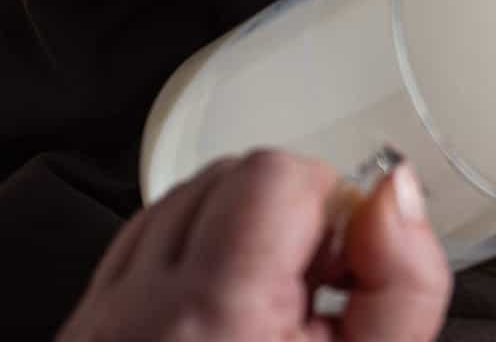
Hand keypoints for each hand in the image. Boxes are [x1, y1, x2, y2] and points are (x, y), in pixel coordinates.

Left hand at [58, 150, 451, 341]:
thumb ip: (405, 281)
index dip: (333, 211)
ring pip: (185, 199)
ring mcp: (101, 322)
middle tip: (316, 292)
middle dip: (291, 215)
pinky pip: (144, 241)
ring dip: (242, 230)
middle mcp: (139, 311)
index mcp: (217, 318)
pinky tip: (229, 315)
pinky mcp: (85, 332)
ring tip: (272, 310)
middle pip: (232, 175)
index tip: (344, 272)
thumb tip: (398, 191)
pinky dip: (194, 255)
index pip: (278, 174)